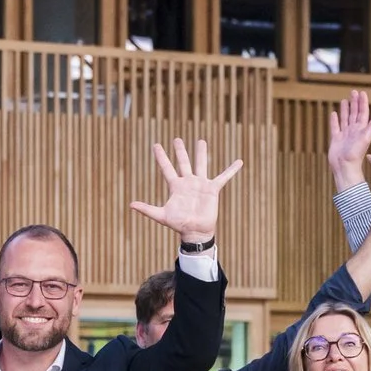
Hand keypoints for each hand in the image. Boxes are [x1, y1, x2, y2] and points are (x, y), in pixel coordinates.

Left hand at [128, 137, 242, 245]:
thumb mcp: (161, 216)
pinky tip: (239, 161)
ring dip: (201, 153)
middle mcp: (188, 182)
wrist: (195, 231)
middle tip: (177, 139)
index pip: (166, 168)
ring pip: (201, 164)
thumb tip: (131, 204)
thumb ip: (147, 209)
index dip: (161, 157)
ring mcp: (200, 184)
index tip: (156, 145)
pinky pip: (223, 177)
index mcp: (175, 186)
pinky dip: (231, 170)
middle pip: (183, 162)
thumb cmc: (179, 224)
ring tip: (201, 141)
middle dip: (180, 151)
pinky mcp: (212, 189)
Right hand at [325, 89, 370, 189]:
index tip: (362, 93)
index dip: (362, 102)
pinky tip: (334, 113)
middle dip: (354, 102)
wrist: (345, 167)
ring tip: (345, 100)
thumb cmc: (356, 155)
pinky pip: (335, 127)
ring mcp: (344, 134)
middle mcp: (353, 130)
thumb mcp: (365, 139)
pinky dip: (334, 120)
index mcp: (361, 129)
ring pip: (345, 118)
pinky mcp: (336, 139)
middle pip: (354, 113)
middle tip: (354, 92)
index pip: (362, 112)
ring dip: (345, 109)